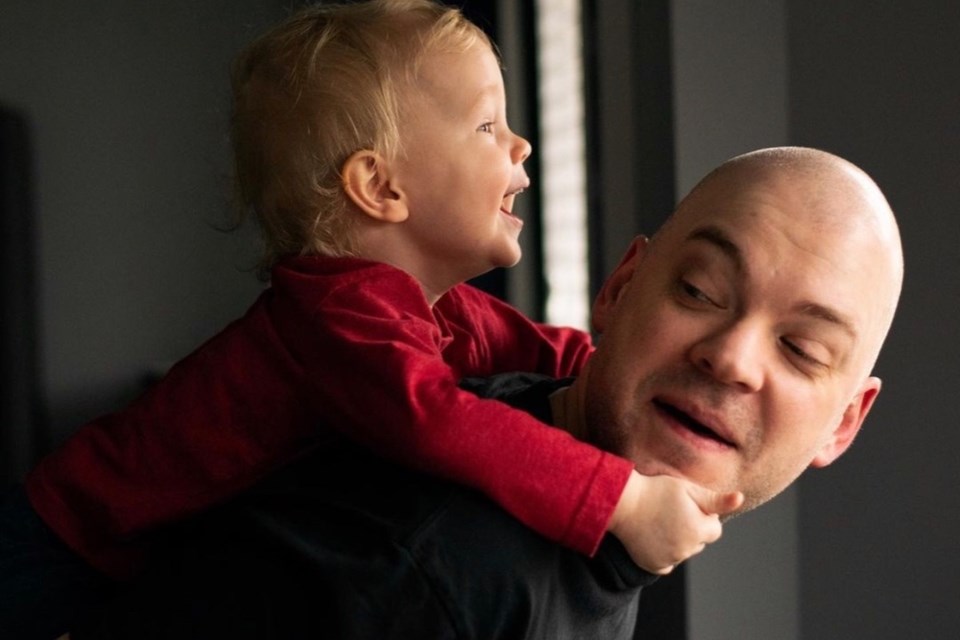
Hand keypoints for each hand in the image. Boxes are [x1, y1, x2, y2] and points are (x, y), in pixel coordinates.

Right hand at [607, 470, 742, 573]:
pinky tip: (654, 537)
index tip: (686, 505)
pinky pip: (668, 563)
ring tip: (661, 522)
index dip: (703, 515)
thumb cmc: (655, 490)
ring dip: (679, 540)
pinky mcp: (653, 565)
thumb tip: (740, 499)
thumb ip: (716, 499)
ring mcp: (668, 560)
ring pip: (684, 552)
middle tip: (672, 512)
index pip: (714, 529)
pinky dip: (664, 553)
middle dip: (692, 529)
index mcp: (697, 531)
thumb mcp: (687, 488)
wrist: (621, 502)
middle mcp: (685, 550)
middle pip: (700, 542)